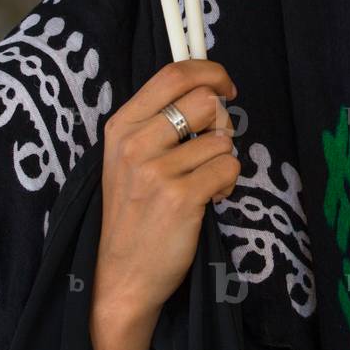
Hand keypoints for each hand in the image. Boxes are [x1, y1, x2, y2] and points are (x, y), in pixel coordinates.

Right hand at [90, 59, 239, 349]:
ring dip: (223, 161)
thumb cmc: (133, 213)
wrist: (120, 277)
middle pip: (205, 101)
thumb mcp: (129, 158)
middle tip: (213, 147)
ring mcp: (156, 171)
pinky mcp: (181, 198)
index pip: (173, 74)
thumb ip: (159, 122)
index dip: (209, 72)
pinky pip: (229, 168)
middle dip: (223, 123)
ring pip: (223, 140)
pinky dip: (227, 184)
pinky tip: (207, 201)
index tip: (226, 87)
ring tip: (202, 184)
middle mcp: (135, 143)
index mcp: (121, 126)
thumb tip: (208, 90)